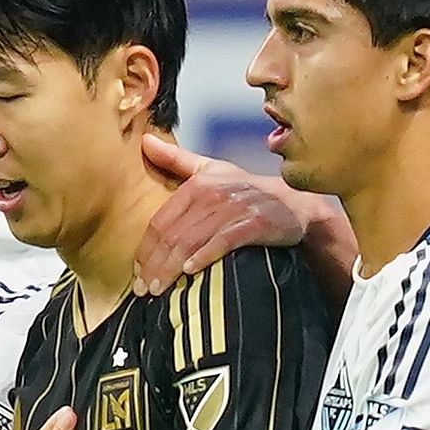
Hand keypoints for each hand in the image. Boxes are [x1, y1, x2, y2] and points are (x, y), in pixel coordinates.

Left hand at [133, 135, 304, 295]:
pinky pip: (223, 241)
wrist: (294, 203)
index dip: (145, 249)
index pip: (161, 220)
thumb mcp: (212, 170)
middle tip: (142, 289)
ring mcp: (234, 208)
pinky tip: (190, 271)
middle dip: (154, 264)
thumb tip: (144, 140)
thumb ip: (176, 160)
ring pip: (192, 240)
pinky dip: (205, 255)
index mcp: (198, 183)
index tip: (135, 272)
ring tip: (159, 289)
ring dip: (172, 267)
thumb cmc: (246, 190)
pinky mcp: (255, 223)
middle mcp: (213, 194)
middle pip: (173, 234)